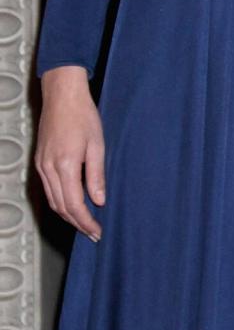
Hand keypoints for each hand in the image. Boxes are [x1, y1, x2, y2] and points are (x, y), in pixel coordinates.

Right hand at [35, 66, 104, 240]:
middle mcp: (49, 169)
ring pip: (52, 201)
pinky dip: (59, 202)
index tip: (97, 231)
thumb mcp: (97, 144)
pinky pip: (48, 190)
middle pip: (61, 207)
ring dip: (67, 215)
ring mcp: (41, 166)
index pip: (74, 204)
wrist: (62, 96)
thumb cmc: (83, 116)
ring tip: (84, 223)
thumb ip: (96, 175)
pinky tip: (71, 204)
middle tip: (93, 233)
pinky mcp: (40, 162)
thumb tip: (99, 201)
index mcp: (65, 165)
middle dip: (77, 223)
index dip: (85, 222)